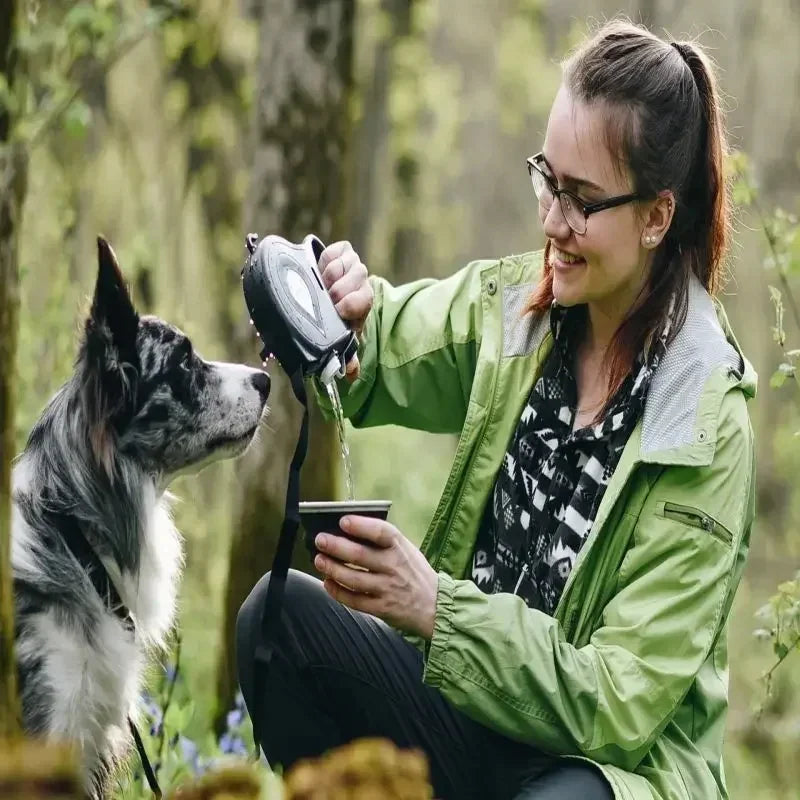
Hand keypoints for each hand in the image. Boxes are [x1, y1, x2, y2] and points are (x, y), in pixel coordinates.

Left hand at [313, 515, 438, 639]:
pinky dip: (337, 591)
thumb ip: (383, 542)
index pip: (381, 532)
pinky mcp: (382, 608)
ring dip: (332, 568)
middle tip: (321, 540)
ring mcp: (387, 588)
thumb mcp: (406, 550)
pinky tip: (328, 583)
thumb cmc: (414, 572)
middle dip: (336, 546)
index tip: (343, 521)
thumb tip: (349, 530)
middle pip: (360, 555)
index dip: (361, 526)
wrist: (434, 605)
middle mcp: (394, 566)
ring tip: (319, 560)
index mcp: (400, 548)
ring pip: (353, 579)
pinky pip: (354, 600)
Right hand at [318, 241, 372, 381]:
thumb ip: (346, 354)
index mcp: (364, 302)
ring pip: (345, 264)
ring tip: (321, 284)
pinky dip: (328, 258)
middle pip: (355, 278)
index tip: (338, 310)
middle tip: (327, 297)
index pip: (363, 299)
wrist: (332, 296)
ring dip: (331, 274)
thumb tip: (349, 374)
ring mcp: (353, 264)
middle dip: (339, 289)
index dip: (351, 304)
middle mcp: (361, 282)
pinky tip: (321, 269)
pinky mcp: (343, 251)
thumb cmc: (337, 317)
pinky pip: (337, 250)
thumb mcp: (341, 335)